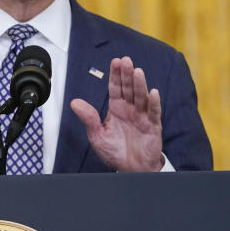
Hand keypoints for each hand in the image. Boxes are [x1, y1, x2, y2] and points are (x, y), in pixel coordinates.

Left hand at [70, 57, 163, 171]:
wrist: (130, 169)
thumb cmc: (115, 152)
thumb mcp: (97, 135)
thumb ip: (88, 118)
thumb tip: (74, 103)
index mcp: (117, 109)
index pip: (115, 88)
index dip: (115, 75)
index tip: (115, 62)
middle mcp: (130, 110)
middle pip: (129, 89)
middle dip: (127, 75)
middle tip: (126, 61)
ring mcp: (142, 117)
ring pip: (141, 97)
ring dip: (140, 84)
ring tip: (137, 72)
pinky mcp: (152, 127)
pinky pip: (154, 113)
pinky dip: (154, 103)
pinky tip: (153, 93)